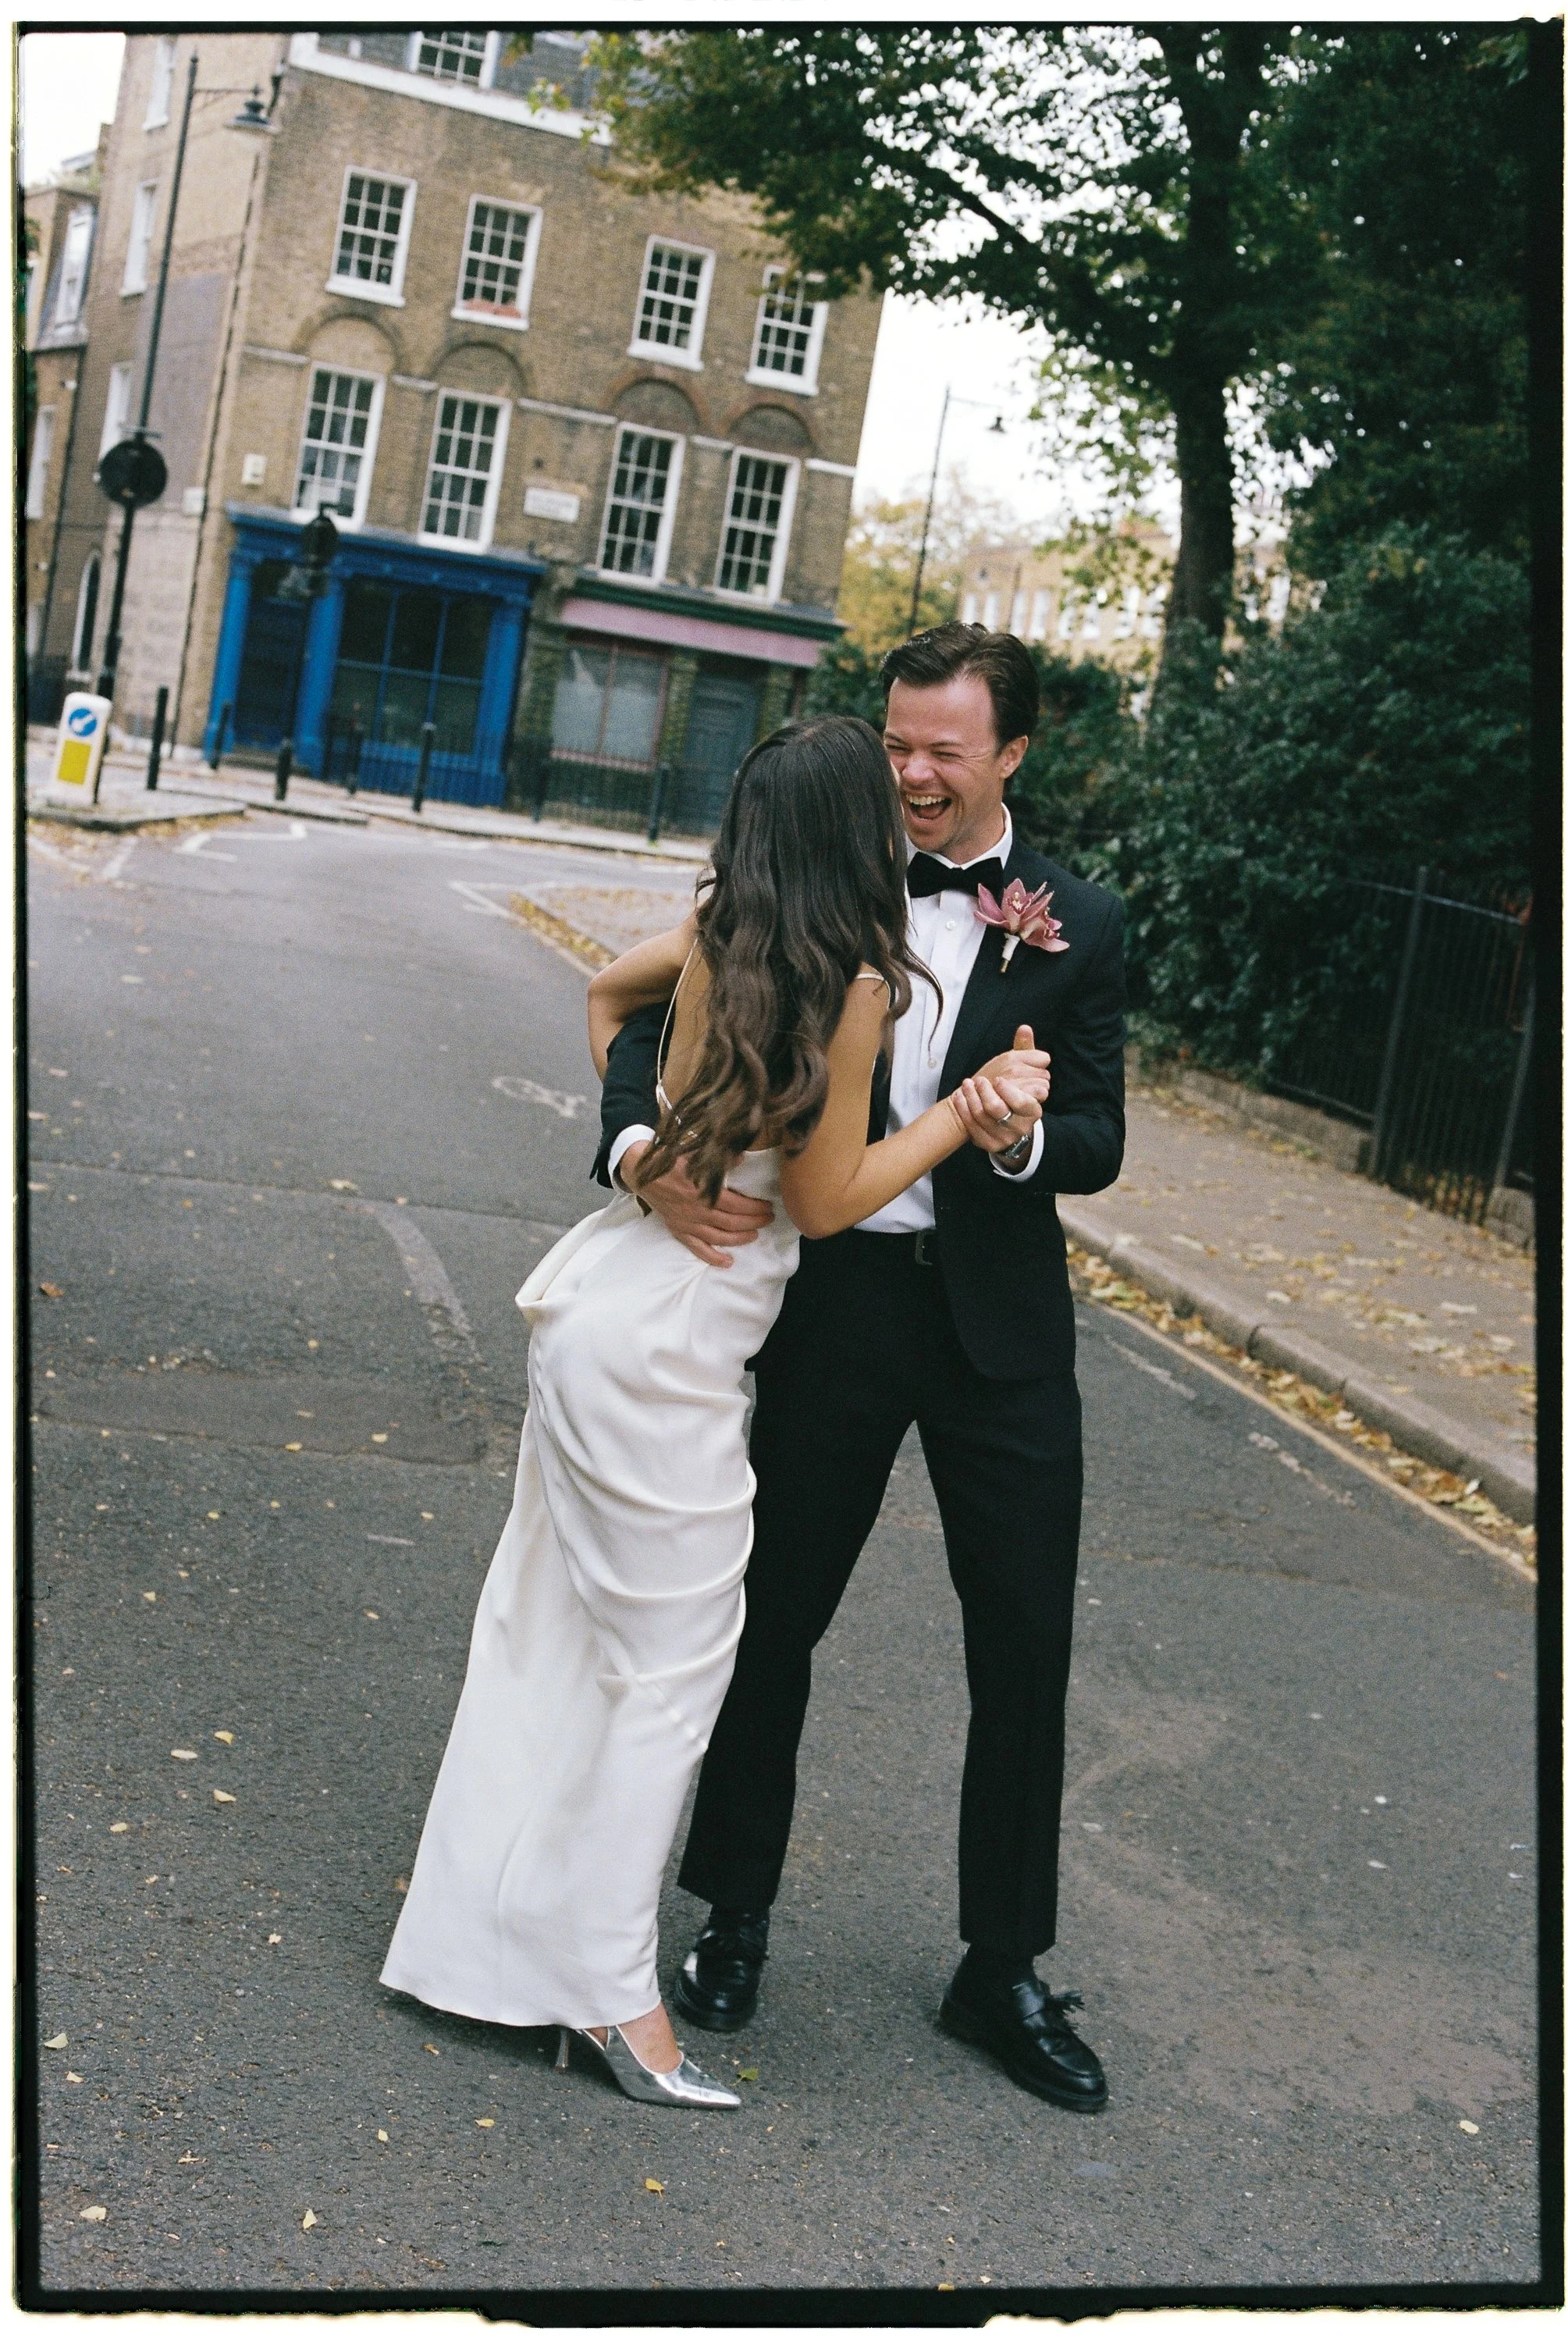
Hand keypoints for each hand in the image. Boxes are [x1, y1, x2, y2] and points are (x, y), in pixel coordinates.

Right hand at [620, 1141, 772, 1268]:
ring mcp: (687, 1224)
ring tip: (754, 1235)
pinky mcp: (678, 1231)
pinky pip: (697, 1249)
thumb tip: (743, 1158)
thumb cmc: (671, 1162)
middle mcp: (697, 1211)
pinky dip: (713, 1258)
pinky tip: (728, 1262)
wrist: (642, 1172)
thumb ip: (720, 1159)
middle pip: (732, 1223)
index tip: (768, 1207)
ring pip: (719, 1238)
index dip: (756, 1208)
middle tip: (768, 1219)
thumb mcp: (696, 1154)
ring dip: (740, 1239)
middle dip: (754, 1222)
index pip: (738, 1205)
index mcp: (704, 1192)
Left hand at [957, 1024, 1050, 1153]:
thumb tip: (1024, 1028)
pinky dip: (963, 1110)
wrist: (1002, 1121)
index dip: (1011, 1092)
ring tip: (967, 1083)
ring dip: (972, 1097)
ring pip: (984, 1118)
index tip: (998, 1079)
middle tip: (979, 1080)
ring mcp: (1005, 1137)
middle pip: (1000, 1111)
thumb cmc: (1012, 1090)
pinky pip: (973, 1128)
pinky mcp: (989, 1144)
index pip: (1025, 1103)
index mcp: (1033, 1109)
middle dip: (986, 1094)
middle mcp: (1021, 1126)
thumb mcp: (1022, 1070)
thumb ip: (1025, 1050)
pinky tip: (959, 1096)